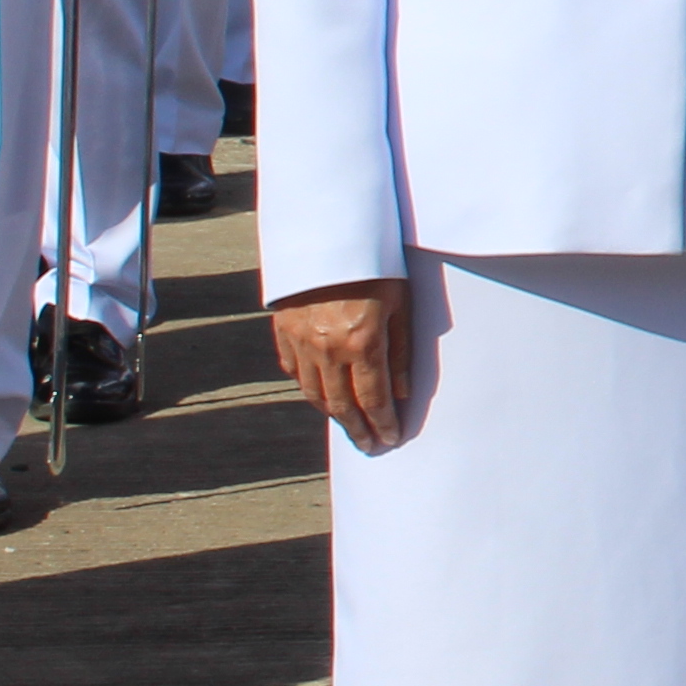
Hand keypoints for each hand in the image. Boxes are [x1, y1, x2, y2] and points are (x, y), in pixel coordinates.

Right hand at [272, 277, 413, 451]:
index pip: (374, 398)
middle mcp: (328, 350)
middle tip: (370, 447)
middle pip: (342, 405)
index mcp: (361, 343)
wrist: (326, 239)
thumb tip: (402, 393)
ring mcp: (301, 344)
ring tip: (349, 429)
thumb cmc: (374, 266)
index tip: (390, 440)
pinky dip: (310, 391)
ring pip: (315, 394)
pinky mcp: (284, 334)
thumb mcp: (400, 304)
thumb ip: (400, 351)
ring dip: (334, 416)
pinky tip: (322, 399)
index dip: (382, 423)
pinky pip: (296, 373)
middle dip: (358, 429)